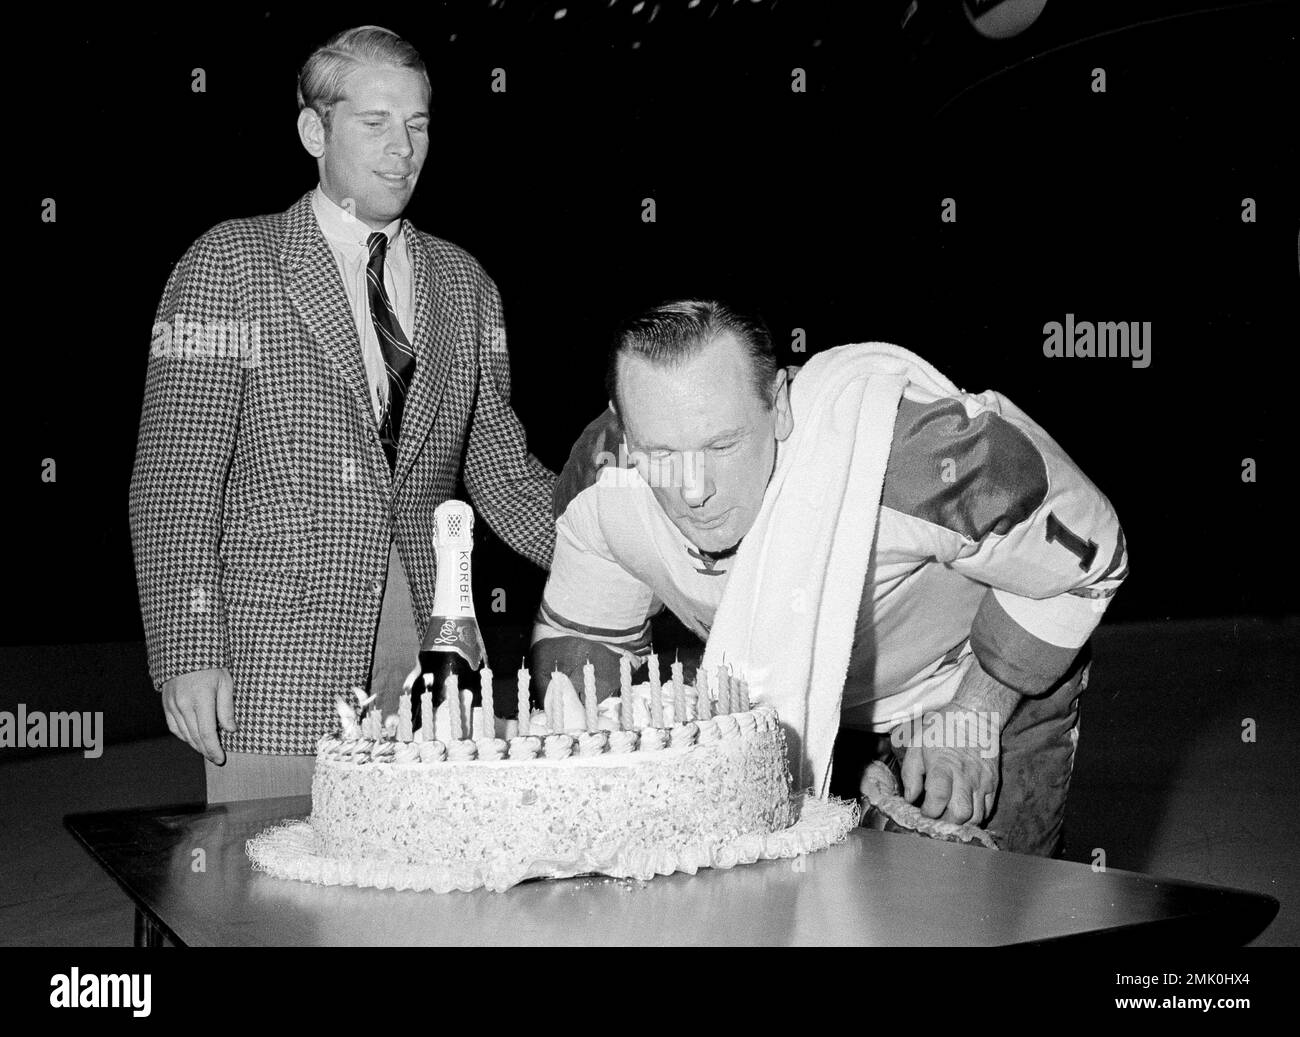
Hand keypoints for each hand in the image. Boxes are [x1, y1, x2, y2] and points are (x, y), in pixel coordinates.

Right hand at [162, 667, 235, 763]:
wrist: (186, 650)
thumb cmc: (211, 664)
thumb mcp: (226, 682)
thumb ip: (227, 708)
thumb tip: (230, 730)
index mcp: (200, 699)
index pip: (207, 733)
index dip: (214, 749)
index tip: (220, 759)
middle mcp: (183, 705)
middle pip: (195, 737)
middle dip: (206, 750)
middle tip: (216, 759)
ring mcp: (172, 705)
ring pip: (184, 734)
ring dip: (195, 745)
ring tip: (207, 750)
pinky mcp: (166, 704)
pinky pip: (174, 726)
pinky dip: (183, 736)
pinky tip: (192, 739)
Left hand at [898, 708, 1000, 825]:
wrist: (974, 716)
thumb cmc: (941, 729)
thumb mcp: (917, 744)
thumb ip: (910, 773)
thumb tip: (910, 798)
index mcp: (943, 765)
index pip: (938, 799)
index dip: (928, 812)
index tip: (922, 812)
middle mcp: (965, 776)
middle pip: (960, 813)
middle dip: (945, 823)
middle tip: (936, 819)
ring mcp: (982, 781)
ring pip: (976, 816)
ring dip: (961, 823)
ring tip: (949, 818)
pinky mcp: (993, 783)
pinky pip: (987, 810)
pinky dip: (976, 817)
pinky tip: (964, 813)